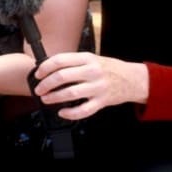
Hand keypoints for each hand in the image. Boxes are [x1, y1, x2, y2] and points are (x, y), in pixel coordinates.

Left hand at [34, 52, 149, 119]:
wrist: (133, 79)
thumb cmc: (110, 69)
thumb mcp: (93, 59)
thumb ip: (74, 63)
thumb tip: (50, 68)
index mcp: (87, 58)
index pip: (60, 60)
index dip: (45, 67)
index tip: (38, 74)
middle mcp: (92, 71)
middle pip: (62, 77)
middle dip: (46, 84)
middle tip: (39, 89)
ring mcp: (98, 87)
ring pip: (70, 93)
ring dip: (54, 97)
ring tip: (46, 99)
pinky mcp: (102, 101)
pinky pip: (83, 110)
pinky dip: (70, 113)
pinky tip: (62, 112)